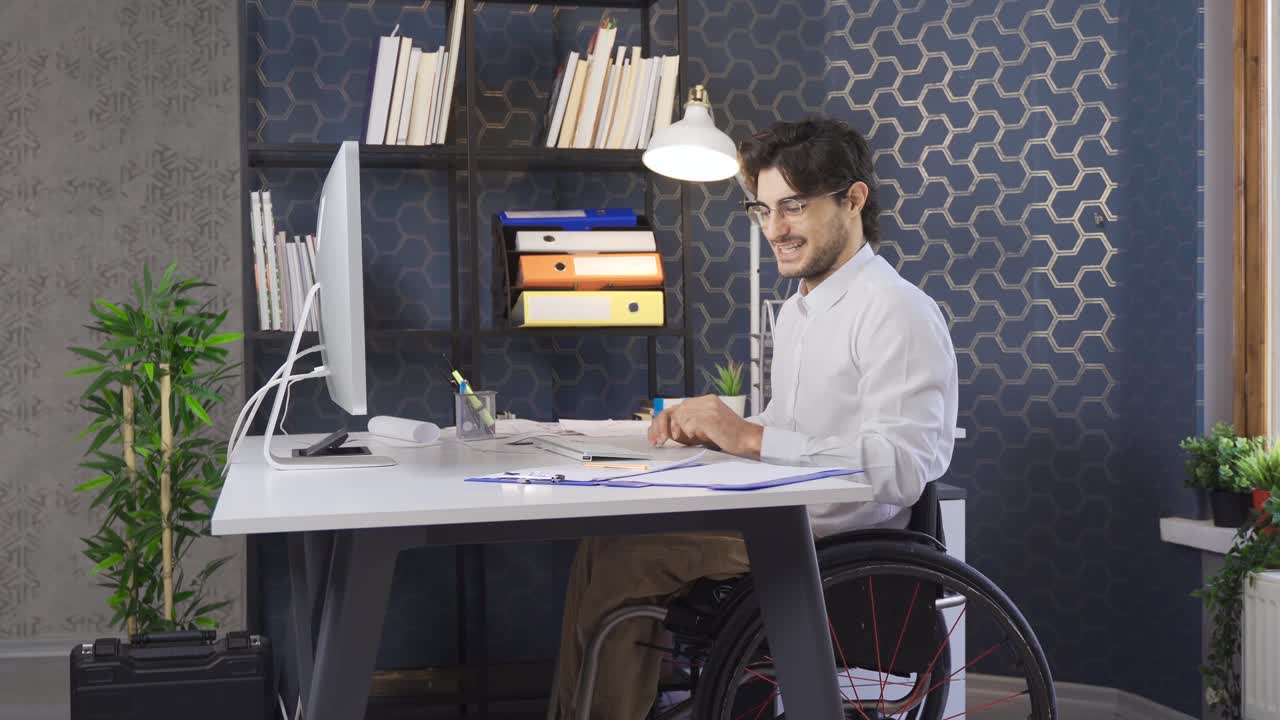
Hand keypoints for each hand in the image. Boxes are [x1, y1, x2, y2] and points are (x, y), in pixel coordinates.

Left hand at [647, 395, 762, 457]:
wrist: (749, 440)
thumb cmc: (728, 437)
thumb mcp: (705, 428)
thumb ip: (689, 424)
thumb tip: (669, 430)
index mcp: (705, 401)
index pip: (676, 408)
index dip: (662, 422)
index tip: (655, 436)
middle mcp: (706, 401)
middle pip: (674, 411)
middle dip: (662, 428)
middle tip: (658, 442)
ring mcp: (709, 407)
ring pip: (680, 418)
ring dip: (680, 432)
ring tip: (692, 439)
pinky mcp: (711, 416)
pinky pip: (689, 424)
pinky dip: (690, 433)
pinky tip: (699, 437)